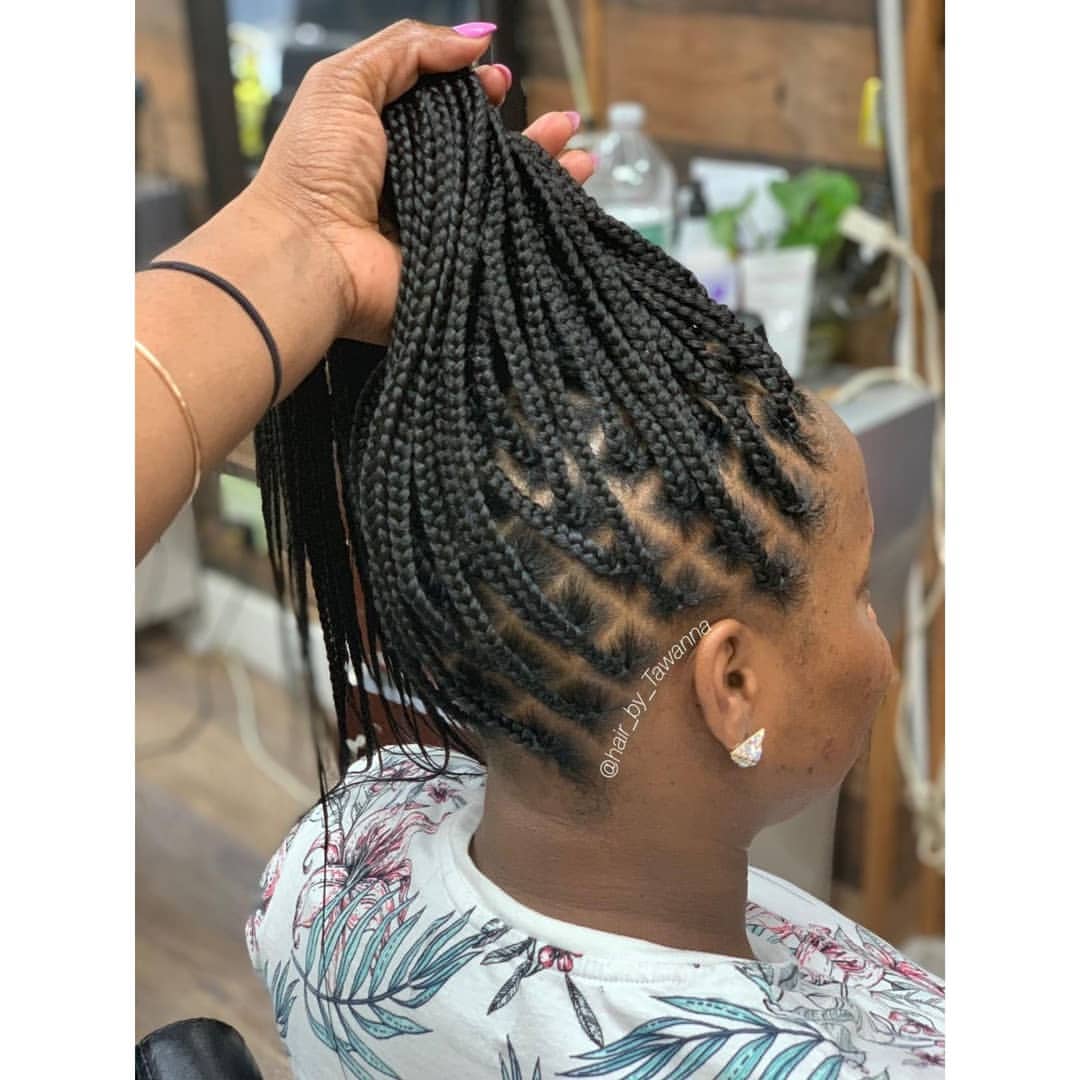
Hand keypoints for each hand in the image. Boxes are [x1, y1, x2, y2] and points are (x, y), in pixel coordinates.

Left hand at [246, 19, 593, 344]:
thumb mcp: (346, 83)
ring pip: (505, 196)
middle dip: (527, 135)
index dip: (476, 92)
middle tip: (561, 121)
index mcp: (388, 140)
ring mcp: (441, 227)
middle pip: (485, 155)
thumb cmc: (314, 169)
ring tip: (582, 153)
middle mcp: (418, 184)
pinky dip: (543, 219)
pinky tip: (574, 193)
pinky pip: (508, 238)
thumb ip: (407, 50)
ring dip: (546, 172)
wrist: (309, 256)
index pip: (446, 112)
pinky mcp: (458, 263)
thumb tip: (474, 40)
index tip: (497, 82)